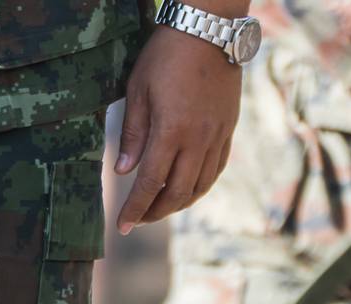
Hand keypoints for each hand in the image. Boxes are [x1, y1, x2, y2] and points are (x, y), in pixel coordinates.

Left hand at [116, 27, 240, 233]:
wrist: (209, 30)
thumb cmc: (166, 54)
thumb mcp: (139, 89)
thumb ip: (133, 134)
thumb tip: (124, 172)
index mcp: (171, 131)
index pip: (150, 183)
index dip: (135, 209)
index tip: (122, 226)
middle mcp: (197, 141)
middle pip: (177, 194)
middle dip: (156, 212)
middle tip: (139, 219)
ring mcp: (216, 138)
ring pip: (199, 187)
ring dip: (178, 204)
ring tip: (161, 206)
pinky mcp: (228, 131)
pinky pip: (215, 171)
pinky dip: (199, 187)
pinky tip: (187, 189)